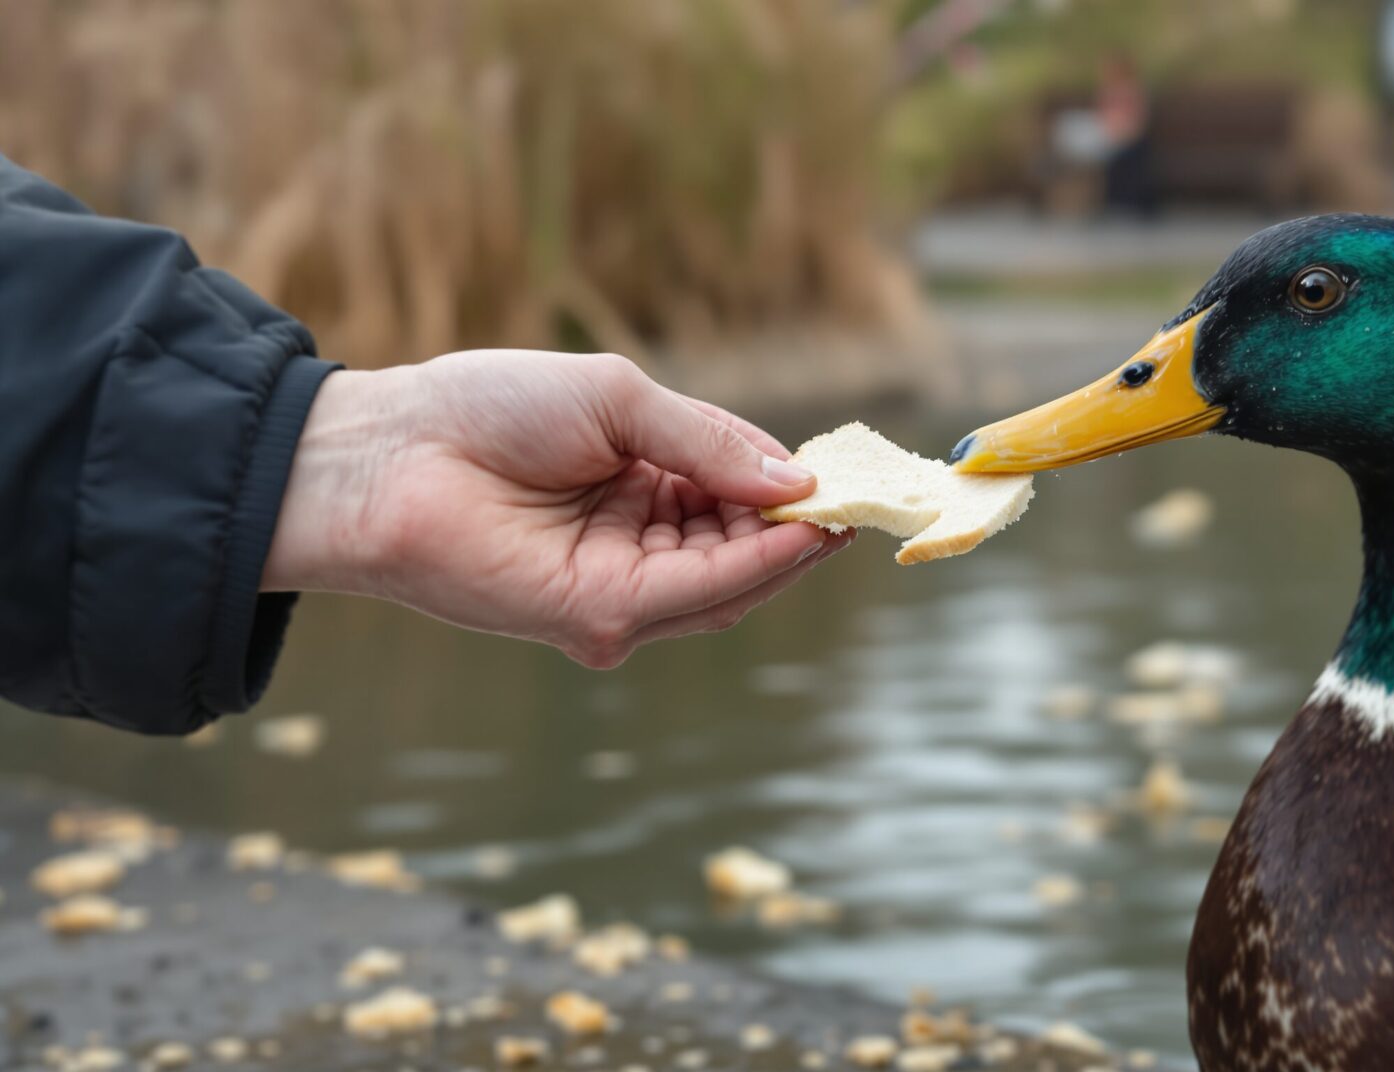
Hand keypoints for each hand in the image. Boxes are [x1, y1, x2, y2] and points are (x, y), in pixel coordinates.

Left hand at [262, 349, 848, 666]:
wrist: (390, 448)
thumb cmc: (488, 408)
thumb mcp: (619, 401)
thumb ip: (708, 443)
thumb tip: (800, 485)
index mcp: (643, 492)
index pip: (741, 503)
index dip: (797, 492)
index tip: (854, 476)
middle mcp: (638, 549)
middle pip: (748, 553)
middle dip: (808, 528)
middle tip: (868, 499)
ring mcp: (619, 589)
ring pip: (733, 583)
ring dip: (791, 550)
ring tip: (844, 511)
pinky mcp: (596, 616)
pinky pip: (694, 596)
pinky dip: (750, 568)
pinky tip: (793, 532)